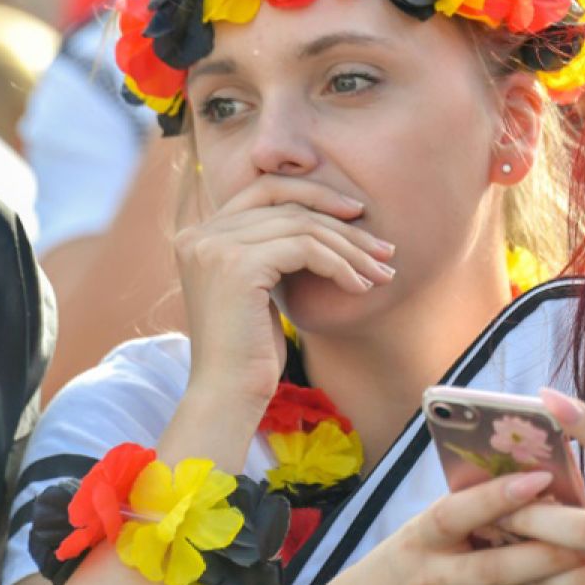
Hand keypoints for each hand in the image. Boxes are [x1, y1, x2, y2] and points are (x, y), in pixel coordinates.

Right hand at [174, 175, 394, 408]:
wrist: (228, 395)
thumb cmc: (251, 350)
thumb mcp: (261, 286)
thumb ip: (274, 248)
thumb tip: (326, 220)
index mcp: (201, 234)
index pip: (265, 189)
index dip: (314, 194)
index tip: (355, 214)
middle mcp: (201, 234)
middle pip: (288, 205)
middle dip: (342, 225)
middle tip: (383, 249)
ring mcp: (215, 247)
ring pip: (302, 226)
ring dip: (350, 249)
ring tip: (381, 273)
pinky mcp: (237, 265)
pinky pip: (305, 249)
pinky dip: (340, 265)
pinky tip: (359, 287)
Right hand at [318, 471, 584, 584]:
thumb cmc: (415, 556)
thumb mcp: (428, 528)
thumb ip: (471, 510)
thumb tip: (538, 480)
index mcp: (424, 536)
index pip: (459, 512)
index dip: (499, 496)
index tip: (542, 477)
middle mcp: (435, 577)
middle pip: (494, 570)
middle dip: (543, 555)